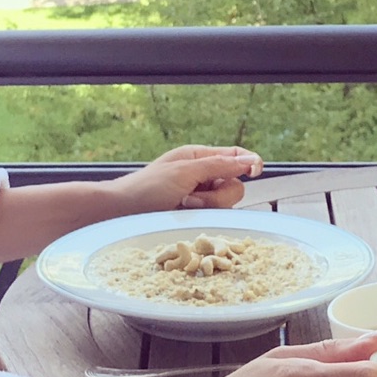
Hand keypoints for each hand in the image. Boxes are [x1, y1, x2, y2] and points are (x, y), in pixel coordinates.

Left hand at [106, 144, 264, 215]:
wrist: (121, 214)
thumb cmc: (146, 188)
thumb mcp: (184, 171)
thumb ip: (218, 165)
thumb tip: (248, 160)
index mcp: (199, 157)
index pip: (235, 156)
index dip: (249, 162)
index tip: (254, 170)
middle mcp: (202, 177)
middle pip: (234, 185)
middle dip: (219, 194)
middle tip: (193, 197)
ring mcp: (199, 200)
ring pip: (226, 205)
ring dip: (208, 207)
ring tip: (184, 208)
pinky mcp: (195, 220)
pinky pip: (214, 220)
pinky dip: (203, 219)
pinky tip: (185, 218)